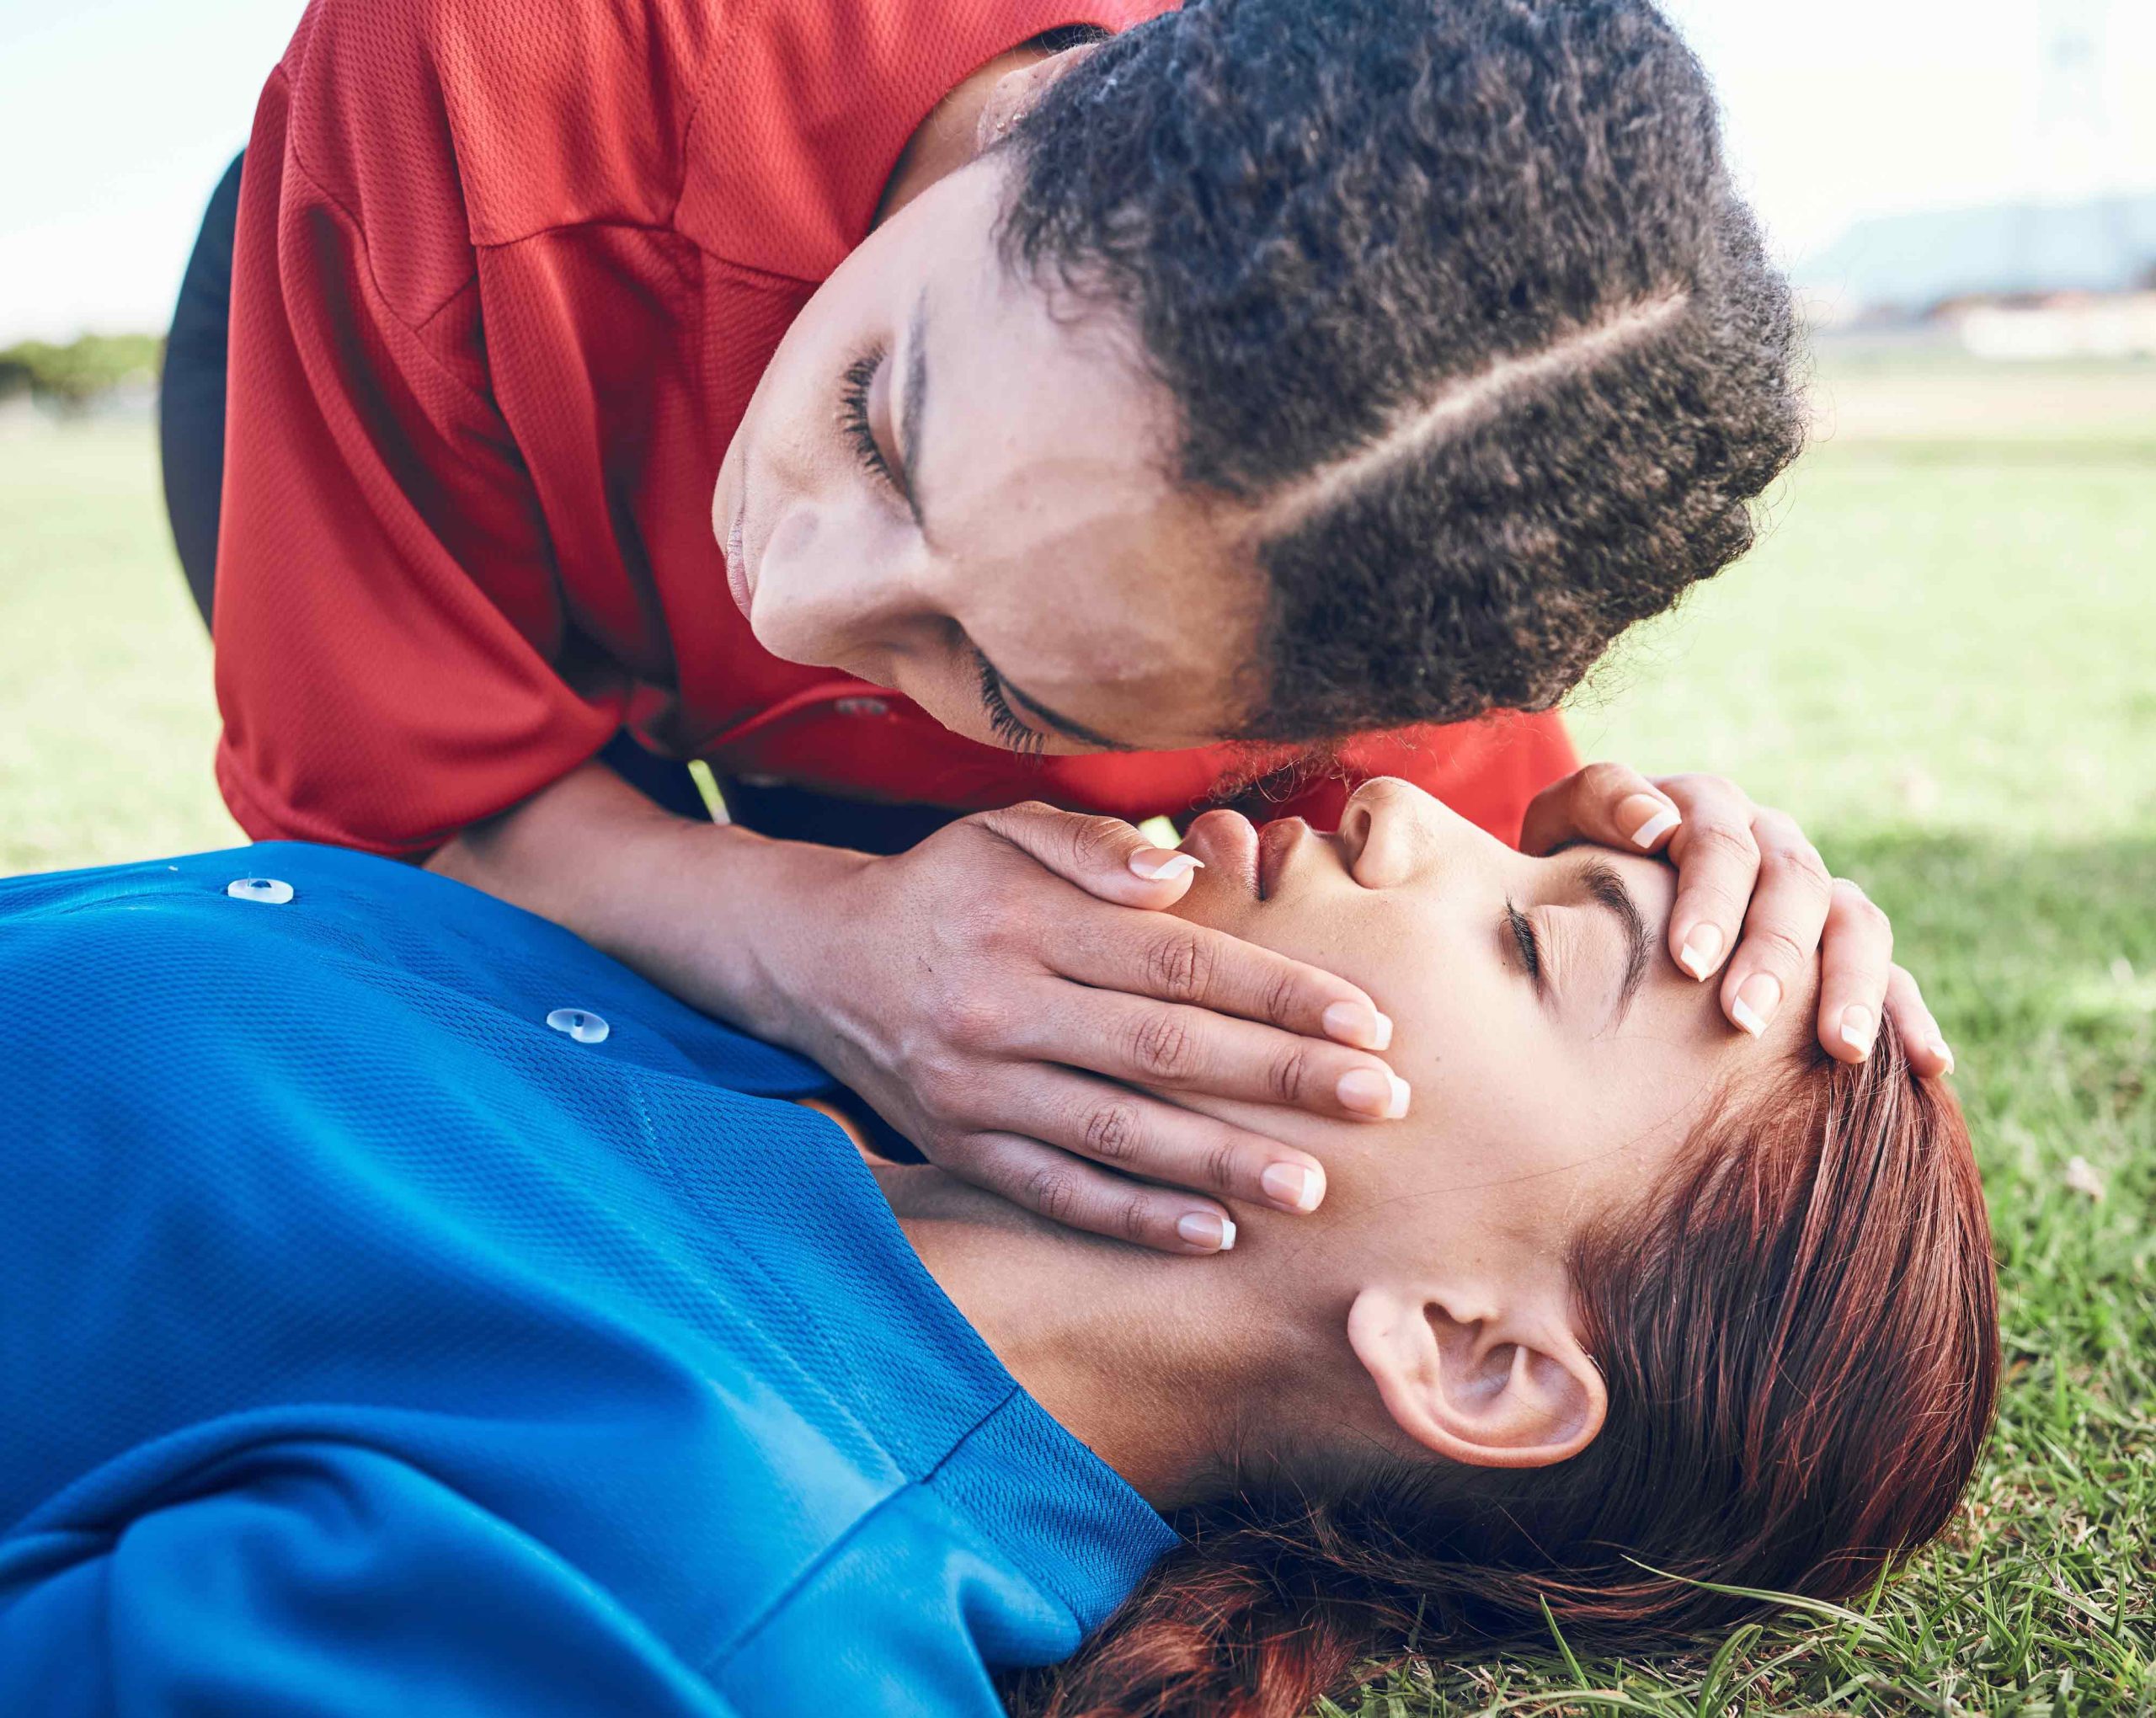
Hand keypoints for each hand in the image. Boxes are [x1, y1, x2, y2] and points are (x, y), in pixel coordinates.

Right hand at [770, 803, 1402, 1253]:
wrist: (819, 960)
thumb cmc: (948, 888)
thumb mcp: (1006, 831)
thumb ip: (1094, 846)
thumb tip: (1181, 873)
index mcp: (1025, 920)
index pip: (1176, 960)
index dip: (1276, 991)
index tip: (1365, 1020)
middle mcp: (1000, 1007)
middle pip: (1164, 1048)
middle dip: (1281, 1078)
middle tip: (1381, 1102)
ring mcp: (978, 1089)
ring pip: (1118, 1133)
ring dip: (1222, 1162)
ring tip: (1313, 1188)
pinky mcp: (962, 1148)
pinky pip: (1058, 1191)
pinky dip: (1136, 1217)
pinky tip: (1214, 1233)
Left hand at [1519, 763, 1951, 1075]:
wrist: (1584, 905)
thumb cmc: (1564, 870)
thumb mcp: (1560, 827)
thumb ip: (1597, 803)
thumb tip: (1657, 823)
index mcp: (1704, 807)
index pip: (1721, 841)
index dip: (1710, 898)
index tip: (1688, 963)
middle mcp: (1769, 840)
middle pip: (1793, 882)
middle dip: (1774, 953)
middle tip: (1745, 1019)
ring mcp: (1811, 892)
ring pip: (1855, 921)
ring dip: (1853, 985)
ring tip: (1845, 1051)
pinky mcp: (1838, 945)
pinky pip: (1889, 972)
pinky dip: (1911, 1014)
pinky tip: (1932, 1064)